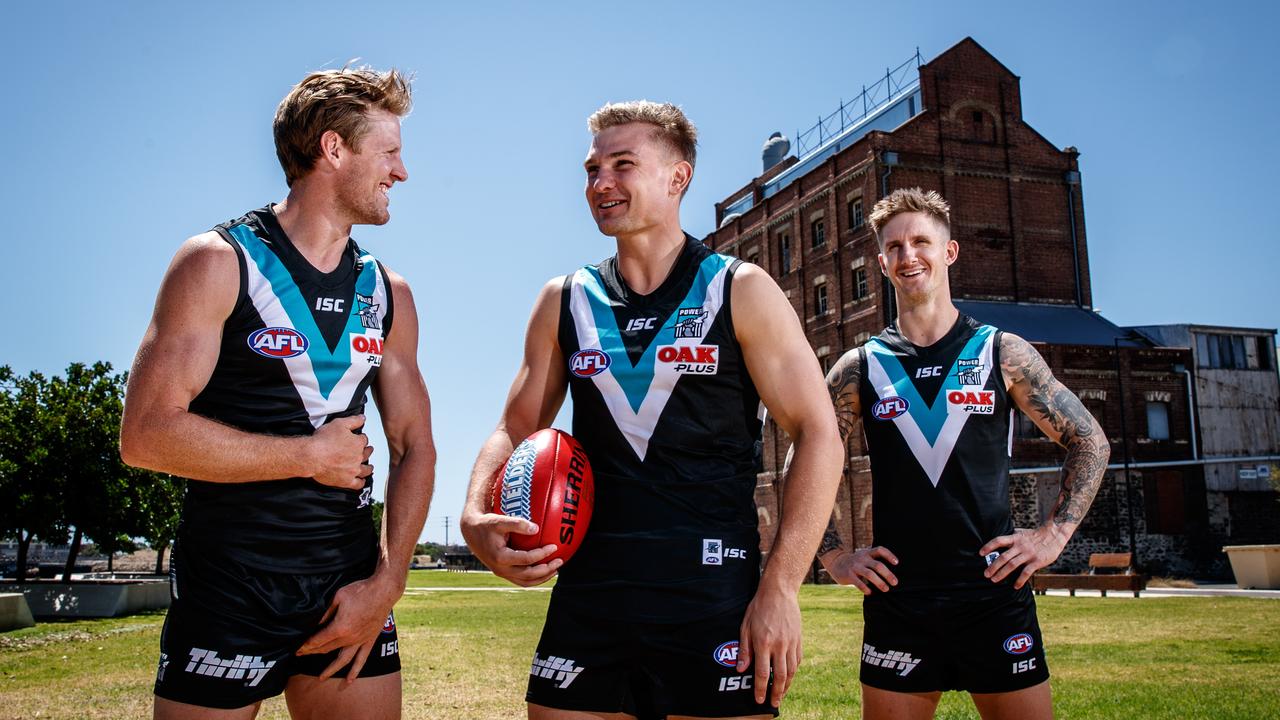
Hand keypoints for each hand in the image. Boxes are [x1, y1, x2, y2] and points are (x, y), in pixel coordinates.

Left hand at [296, 573, 399, 682]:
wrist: (384, 590)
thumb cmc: (360, 591)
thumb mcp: (337, 597)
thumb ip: (325, 613)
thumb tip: (315, 624)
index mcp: (340, 627)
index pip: (318, 640)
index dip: (306, 645)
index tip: (298, 649)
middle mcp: (349, 638)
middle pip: (327, 649)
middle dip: (313, 653)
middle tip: (302, 655)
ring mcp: (360, 641)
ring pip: (343, 660)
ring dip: (331, 669)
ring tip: (321, 678)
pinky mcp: (370, 640)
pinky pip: (362, 659)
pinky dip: (355, 670)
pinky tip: (350, 680)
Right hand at [308, 415, 371, 489]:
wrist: (311, 456)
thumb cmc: (323, 440)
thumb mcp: (339, 424)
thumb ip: (353, 420)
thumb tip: (363, 418)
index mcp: (358, 443)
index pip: (364, 440)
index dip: (361, 438)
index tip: (359, 438)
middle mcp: (358, 457)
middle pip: (367, 454)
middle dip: (368, 451)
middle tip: (368, 450)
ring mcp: (353, 470)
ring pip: (366, 470)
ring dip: (369, 468)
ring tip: (370, 467)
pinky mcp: (346, 481)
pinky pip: (358, 484)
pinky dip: (361, 482)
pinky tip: (362, 481)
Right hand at [459, 511, 561, 586]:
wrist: (471, 532)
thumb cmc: (487, 524)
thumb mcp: (500, 520)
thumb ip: (517, 524)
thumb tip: (536, 528)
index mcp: (500, 557)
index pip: (526, 559)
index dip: (542, 554)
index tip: (554, 546)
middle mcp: (501, 569)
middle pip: (528, 575)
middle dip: (546, 570)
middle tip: (559, 561)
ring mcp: (502, 573)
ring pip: (525, 582)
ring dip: (542, 578)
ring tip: (555, 570)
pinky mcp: (503, 572)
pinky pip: (521, 580)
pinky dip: (534, 578)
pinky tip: (544, 570)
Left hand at [736, 585, 801, 707]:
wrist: (779, 591)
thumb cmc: (758, 608)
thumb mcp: (745, 626)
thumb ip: (744, 649)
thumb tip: (741, 669)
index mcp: (764, 642)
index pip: (763, 673)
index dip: (761, 689)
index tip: (759, 700)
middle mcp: (779, 645)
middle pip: (780, 676)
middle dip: (776, 693)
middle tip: (773, 703)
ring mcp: (791, 643)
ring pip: (791, 671)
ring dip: (787, 685)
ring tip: (781, 694)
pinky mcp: (798, 639)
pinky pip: (797, 660)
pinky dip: (793, 672)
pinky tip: (789, 677)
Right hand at [823, 546, 898, 594]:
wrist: (836, 563)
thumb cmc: (857, 563)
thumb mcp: (864, 557)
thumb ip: (875, 560)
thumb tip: (892, 573)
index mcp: (867, 553)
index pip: (880, 550)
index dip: (889, 555)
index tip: (896, 563)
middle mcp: (862, 559)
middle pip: (877, 565)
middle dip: (888, 574)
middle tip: (895, 583)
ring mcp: (855, 567)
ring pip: (870, 574)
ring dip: (879, 582)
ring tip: (886, 589)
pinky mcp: (849, 575)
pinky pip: (859, 583)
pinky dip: (866, 588)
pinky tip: (870, 593)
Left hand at [979, 526, 1069, 588]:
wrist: (1054, 535)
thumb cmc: (1036, 535)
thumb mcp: (1022, 533)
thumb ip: (1012, 537)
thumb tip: (1000, 541)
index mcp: (1015, 538)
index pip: (998, 540)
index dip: (988, 546)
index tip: (980, 553)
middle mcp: (1020, 546)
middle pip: (1003, 556)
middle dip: (993, 566)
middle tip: (986, 574)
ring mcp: (1028, 554)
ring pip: (1012, 565)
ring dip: (1002, 574)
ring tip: (994, 580)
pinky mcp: (1037, 561)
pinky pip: (1026, 572)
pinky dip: (1020, 580)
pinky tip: (1015, 586)